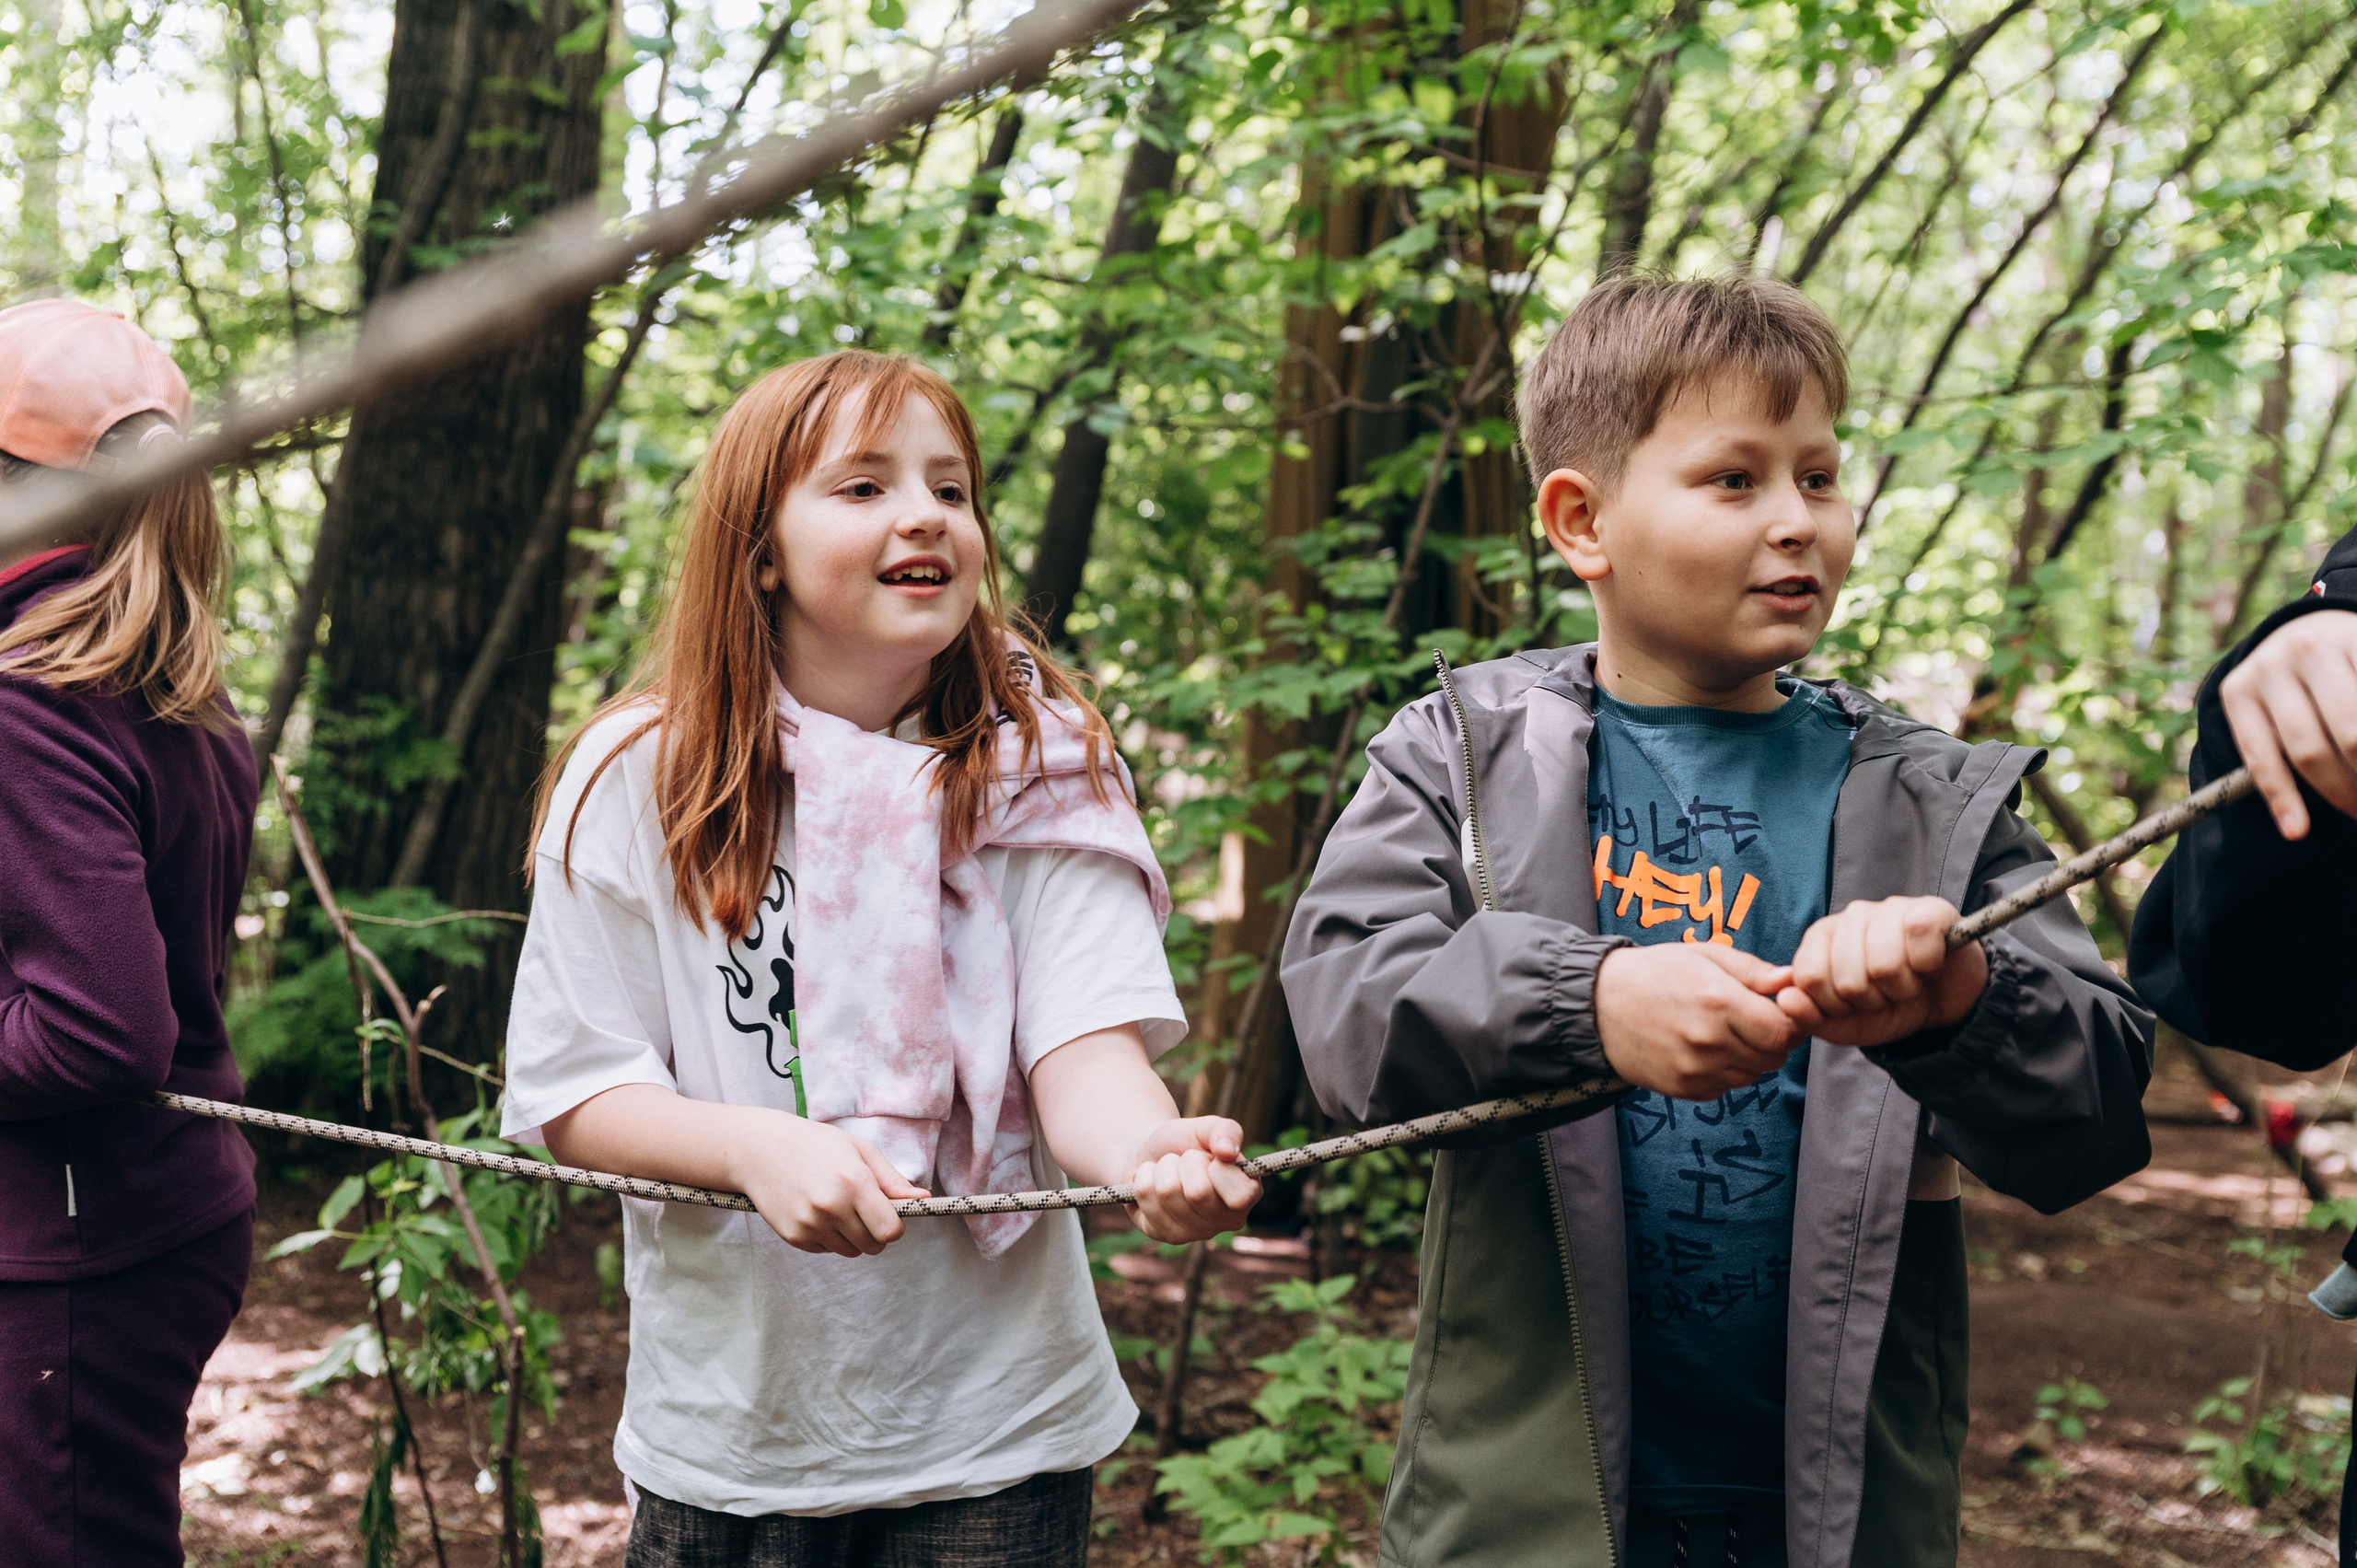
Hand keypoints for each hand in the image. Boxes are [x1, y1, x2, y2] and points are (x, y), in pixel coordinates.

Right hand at [729, 1114, 929, 1257]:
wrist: (759, 1149)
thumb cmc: (814, 1143)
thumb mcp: (858, 1150)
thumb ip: (891, 1180)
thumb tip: (922, 1199)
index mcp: (854, 1182)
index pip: (891, 1230)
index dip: (895, 1226)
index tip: (889, 1215)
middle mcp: (832, 1207)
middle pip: (874, 1245)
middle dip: (875, 1233)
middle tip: (863, 1210)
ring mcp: (811, 1224)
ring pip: (851, 1251)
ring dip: (852, 1237)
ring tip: (837, 1207)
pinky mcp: (794, 1237)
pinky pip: (826, 1250)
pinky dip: (828, 1238)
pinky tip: (816, 1211)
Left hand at [1125, 1116, 1261, 1242]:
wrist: (1151, 1152)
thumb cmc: (1187, 1141)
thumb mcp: (1207, 1128)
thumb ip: (1225, 1131)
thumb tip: (1227, 1150)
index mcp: (1247, 1196)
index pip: (1238, 1196)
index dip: (1216, 1167)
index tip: (1211, 1158)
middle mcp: (1225, 1221)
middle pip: (1197, 1192)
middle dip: (1184, 1162)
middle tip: (1184, 1162)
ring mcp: (1193, 1233)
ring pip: (1168, 1191)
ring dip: (1162, 1168)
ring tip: (1167, 1170)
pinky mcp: (1162, 1234)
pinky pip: (1145, 1198)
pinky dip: (1143, 1177)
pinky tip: (1152, 1182)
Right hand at [1596, 941, 1801, 1098]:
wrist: (1598, 1004)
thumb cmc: (1655, 972)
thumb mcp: (1705, 956)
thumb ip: (1754, 971)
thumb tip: (1793, 981)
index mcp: (1718, 1001)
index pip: (1783, 1032)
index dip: (1789, 1022)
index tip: (1777, 1011)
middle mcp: (1709, 1041)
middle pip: (1773, 1058)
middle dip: (1771, 1040)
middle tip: (1750, 1021)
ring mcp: (1694, 1070)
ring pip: (1752, 1076)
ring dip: (1749, 1058)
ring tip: (1722, 1033)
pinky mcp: (1682, 1089)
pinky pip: (1725, 1088)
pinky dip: (1724, 1072)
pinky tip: (1703, 1050)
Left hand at [1775, 896, 1985, 1047]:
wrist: (1943, 1008)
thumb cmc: (1888, 1009)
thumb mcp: (1843, 1025)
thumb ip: (1808, 1017)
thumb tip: (1786, 999)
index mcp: (1821, 939)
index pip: (1808, 977)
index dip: (1834, 1005)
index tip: (1852, 1004)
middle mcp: (1851, 917)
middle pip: (1847, 976)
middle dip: (1871, 1000)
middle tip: (1886, 994)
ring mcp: (1889, 909)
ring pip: (1884, 963)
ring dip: (1901, 989)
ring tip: (1907, 983)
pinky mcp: (1930, 909)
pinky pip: (1918, 936)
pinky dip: (1927, 965)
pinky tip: (1929, 965)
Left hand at [2220, 609, 2356, 839]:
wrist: (2316, 625)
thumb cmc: (2293, 688)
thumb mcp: (2268, 710)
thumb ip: (2275, 750)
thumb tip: (2295, 827)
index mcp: (2239, 691)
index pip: (2260, 755)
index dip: (2282, 798)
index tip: (2298, 834)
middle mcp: (2272, 665)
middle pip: (2312, 749)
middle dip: (2343, 790)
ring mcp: (2319, 648)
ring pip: (2352, 730)